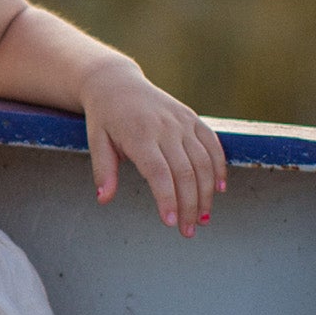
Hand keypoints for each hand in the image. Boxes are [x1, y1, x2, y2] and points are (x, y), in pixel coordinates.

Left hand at [80, 59, 225, 235]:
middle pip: (185, 172)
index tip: (170, 223)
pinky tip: (219, 189)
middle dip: (189, 205)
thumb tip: (104, 199)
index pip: (159, 173)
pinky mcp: (192, 118)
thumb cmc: (105, 117)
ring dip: (207, 193)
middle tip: (188, 231)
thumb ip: (103, 171)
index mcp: (139, 134)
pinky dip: (219, 167)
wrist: (117, 83)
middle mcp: (165, 127)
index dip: (167, 199)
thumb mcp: (96, 141)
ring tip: (203, 218)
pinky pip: (212, 144)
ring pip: (203, 161)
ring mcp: (182, 122)